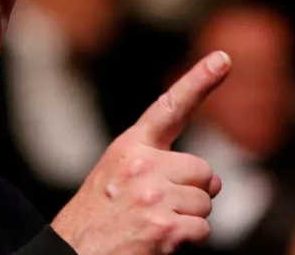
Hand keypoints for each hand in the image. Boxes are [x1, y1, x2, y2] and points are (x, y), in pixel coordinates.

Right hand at [51, 51, 230, 253]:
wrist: (72, 253)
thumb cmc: (96, 219)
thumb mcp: (115, 178)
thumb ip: (157, 166)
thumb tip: (213, 180)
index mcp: (128, 147)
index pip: (170, 108)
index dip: (199, 81)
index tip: (223, 59)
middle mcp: (141, 165)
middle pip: (202, 170)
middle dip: (192, 192)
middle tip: (159, 210)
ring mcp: (152, 195)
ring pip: (205, 203)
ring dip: (188, 220)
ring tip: (152, 227)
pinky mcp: (163, 226)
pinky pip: (203, 230)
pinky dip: (188, 242)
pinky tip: (158, 244)